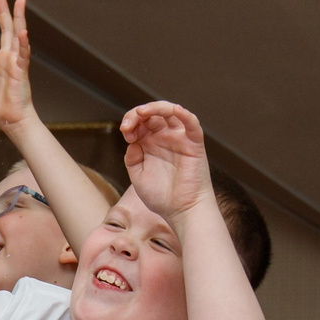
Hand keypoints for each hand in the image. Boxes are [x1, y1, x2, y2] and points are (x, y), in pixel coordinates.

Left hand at [0, 0, 36, 129]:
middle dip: (3, 12)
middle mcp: (5, 58)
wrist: (10, 121)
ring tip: (20, 1)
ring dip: (18, 18)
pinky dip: (23, 43)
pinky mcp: (21, 71)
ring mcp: (15, 62)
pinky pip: (23, 54)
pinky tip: (22, 32)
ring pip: (17, 35)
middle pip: (4, 29)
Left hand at [120, 100, 210, 220]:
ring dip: (156, 107)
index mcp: (151, 144)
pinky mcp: (194, 144)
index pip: (140, 123)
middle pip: (152, 114)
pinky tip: (175, 110)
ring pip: (171, 112)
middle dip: (137, 115)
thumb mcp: (138, 177)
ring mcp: (179, 139)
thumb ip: (132, 159)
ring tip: (142, 113)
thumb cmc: (162, 197)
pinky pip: (192, 124)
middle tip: (128, 125)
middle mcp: (165, 138)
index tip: (126, 133)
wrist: (182, 211)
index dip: (130, 122)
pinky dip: (185, 114)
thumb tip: (133, 143)